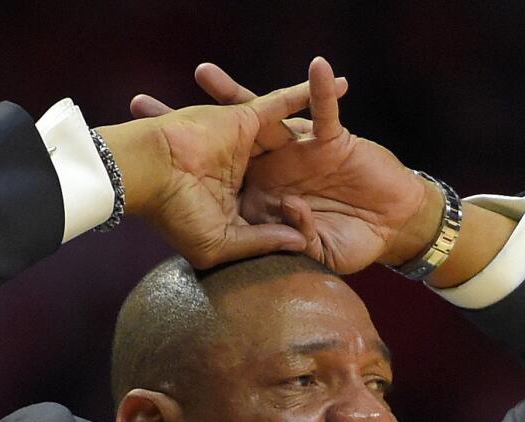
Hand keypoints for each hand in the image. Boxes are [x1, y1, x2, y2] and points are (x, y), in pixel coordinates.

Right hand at [97, 78, 344, 268]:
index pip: (273, 213)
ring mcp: (246, 146)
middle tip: (351, 191)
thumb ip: (263, 243)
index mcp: (234, 206)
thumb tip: (297, 244)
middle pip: (288, 177)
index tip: (325, 234)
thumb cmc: (176, 216)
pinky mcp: (247, 120)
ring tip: (363, 143)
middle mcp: (244, 174)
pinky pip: (287, 104)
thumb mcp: (222, 244)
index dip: (295, 223)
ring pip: (292, 139)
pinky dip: (314, 94)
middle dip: (315, 181)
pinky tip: (344, 88)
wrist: (147, 176)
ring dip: (320, 138)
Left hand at [131, 57, 441, 273]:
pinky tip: (314, 68)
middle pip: (219, 137)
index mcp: (259, 193)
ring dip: (231, 92)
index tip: (136, 162)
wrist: (388, 226)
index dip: (177, 167)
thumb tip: (259, 239)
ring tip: (200, 73)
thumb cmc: (352, 241)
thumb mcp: (311, 249)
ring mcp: (296, 151)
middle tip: (139, 105)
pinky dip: (319, 91)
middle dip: (180, 120)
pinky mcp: (331, 141)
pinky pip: (322, 113)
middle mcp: (271, 166)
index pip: (212, 176)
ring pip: (258, 115)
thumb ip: (279, 245)